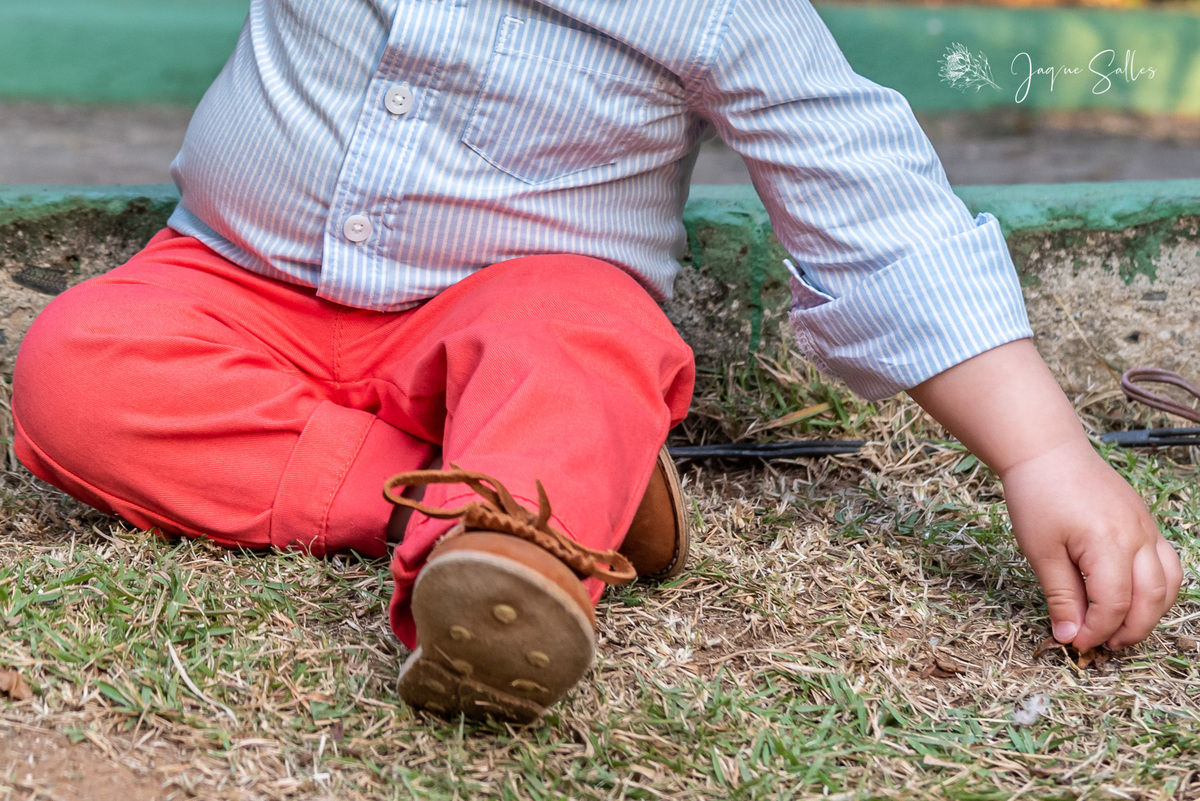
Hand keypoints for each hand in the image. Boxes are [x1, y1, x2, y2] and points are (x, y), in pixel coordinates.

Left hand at [1000, 437, 1182, 651]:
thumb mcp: (1041, 551)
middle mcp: (1139, 536)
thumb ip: (1061, 596)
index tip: (1076, 642)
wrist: (1047, 451)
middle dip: (1130, 630)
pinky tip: (1132, 598)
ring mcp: (1147, 528)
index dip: (1097, 630)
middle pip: (1151, 599)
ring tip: (1120, 629)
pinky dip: (1157, 588)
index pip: (1114, 604)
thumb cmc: (1037, 496)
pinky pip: (1166, 563)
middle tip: (1102, 645)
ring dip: (1150, 613)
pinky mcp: (1146, 522)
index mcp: (1109, 544)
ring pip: (1169, 583)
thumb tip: (1069, 636)